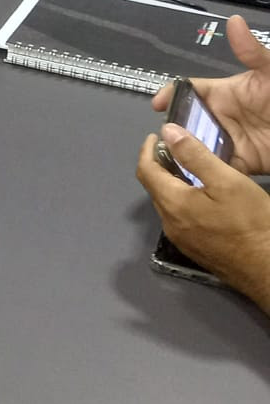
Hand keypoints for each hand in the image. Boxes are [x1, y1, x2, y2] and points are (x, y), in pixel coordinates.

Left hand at [136, 123, 269, 306]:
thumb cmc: (251, 224)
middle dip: (160, 166)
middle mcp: (170, 224)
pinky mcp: (196, 250)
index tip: (156, 136)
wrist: (269, 271)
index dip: (148, 150)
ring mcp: (182, 240)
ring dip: (172, 184)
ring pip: (168, 204)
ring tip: (190, 169)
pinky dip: (183, 201)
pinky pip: (181, 219)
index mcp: (172, 204)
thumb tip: (167, 132)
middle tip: (176, 149)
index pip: (146, 170)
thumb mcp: (227, 182)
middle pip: (155, 188)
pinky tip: (202, 197)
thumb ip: (194, 155)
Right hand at [149, 15, 269, 174]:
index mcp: (224, 93)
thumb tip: (234, 21)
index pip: (189, 90)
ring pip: (196, 145)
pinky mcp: (240, 163)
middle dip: (172, 128)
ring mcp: (229, 140)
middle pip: (187, 120)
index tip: (157, 105)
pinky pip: (215, 168)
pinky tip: (193, 173)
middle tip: (161, 138)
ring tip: (171, 159)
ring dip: (183, 151)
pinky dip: (202, 170)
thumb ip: (253, 52)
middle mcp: (222, 117)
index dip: (170, 95)